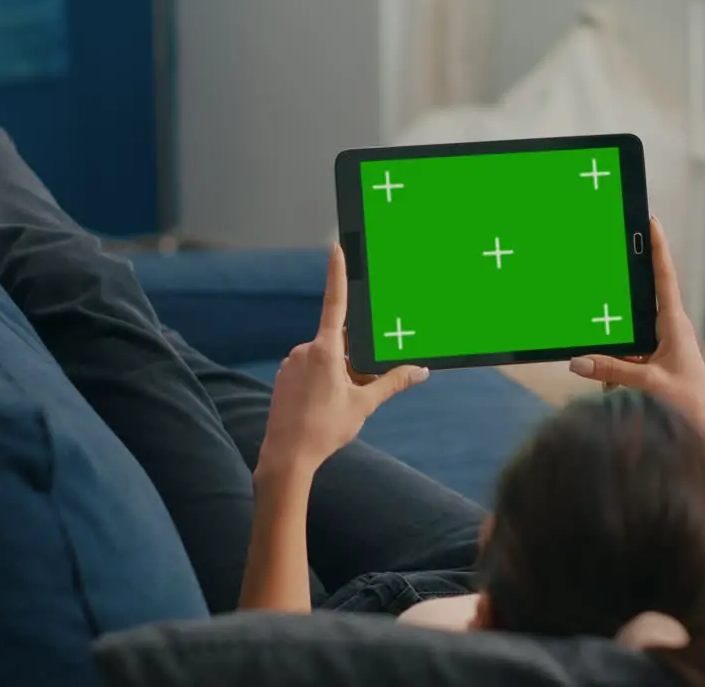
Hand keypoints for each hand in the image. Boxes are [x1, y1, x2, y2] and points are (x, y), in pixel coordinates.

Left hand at [258, 245, 428, 477]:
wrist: (286, 457)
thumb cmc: (324, 430)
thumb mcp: (364, 404)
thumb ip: (392, 383)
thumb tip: (420, 370)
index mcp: (325, 350)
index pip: (335, 303)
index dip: (337, 274)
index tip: (336, 247)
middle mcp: (305, 350)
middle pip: (339, 343)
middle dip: (353, 362)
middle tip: (358, 391)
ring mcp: (292, 362)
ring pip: (325, 359)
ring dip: (338, 374)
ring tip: (338, 407)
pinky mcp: (284, 376)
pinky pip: (310, 369)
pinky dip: (322, 381)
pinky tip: (323, 407)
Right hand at [569, 217, 704, 418]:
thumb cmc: (690, 403)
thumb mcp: (648, 384)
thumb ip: (612, 370)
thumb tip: (577, 362)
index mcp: (674, 324)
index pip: (664, 277)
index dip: (657, 247)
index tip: (651, 220)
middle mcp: (670, 329)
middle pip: (639, 300)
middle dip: (619, 298)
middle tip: (605, 270)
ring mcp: (663, 346)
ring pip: (628, 334)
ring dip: (615, 350)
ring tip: (613, 372)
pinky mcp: (656, 362)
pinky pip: (628, 356)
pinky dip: (617, 369)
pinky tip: (614, 387)